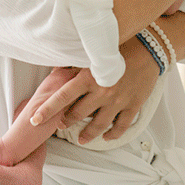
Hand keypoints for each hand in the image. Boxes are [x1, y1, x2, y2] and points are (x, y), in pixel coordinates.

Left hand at [27, 40, 158, 143]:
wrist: (149, 48)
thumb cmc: (120, 45)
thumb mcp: (93, 52)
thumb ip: (76, 63)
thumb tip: (56, 68)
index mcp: (89, 77)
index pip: (62, 97)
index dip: (47, 110)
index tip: (35, 120)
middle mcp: (102, 92)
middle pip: (78, 114)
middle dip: (66, 121)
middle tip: (60, 125)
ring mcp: (118, 101)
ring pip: (98, 125)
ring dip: (87, 134)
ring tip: (81, 139)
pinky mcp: (133, 105)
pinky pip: (121, 126)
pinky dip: (113, 134)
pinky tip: (107, 137)